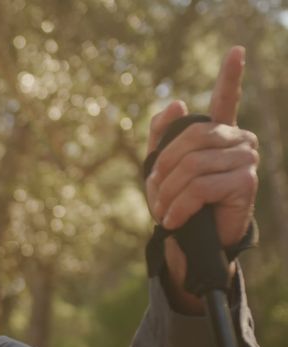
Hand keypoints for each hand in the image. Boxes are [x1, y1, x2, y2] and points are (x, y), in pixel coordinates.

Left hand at [145, 46, 258, 246]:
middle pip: (190, 139)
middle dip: (164, 168)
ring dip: (168, 192)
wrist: (193, 239)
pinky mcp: (245, 182)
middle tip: (155, 193)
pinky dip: (179, 206)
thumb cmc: (178, 201)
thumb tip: (179, 102)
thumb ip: (163, 135)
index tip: (236, 51)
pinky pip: (200, 187)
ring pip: (192, 166)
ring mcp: (246, 159)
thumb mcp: (162, 167)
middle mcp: (238, 140)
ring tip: (163, 211)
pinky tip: (173, 219)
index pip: (226, 98)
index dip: (231, 75)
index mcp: (218, 132)